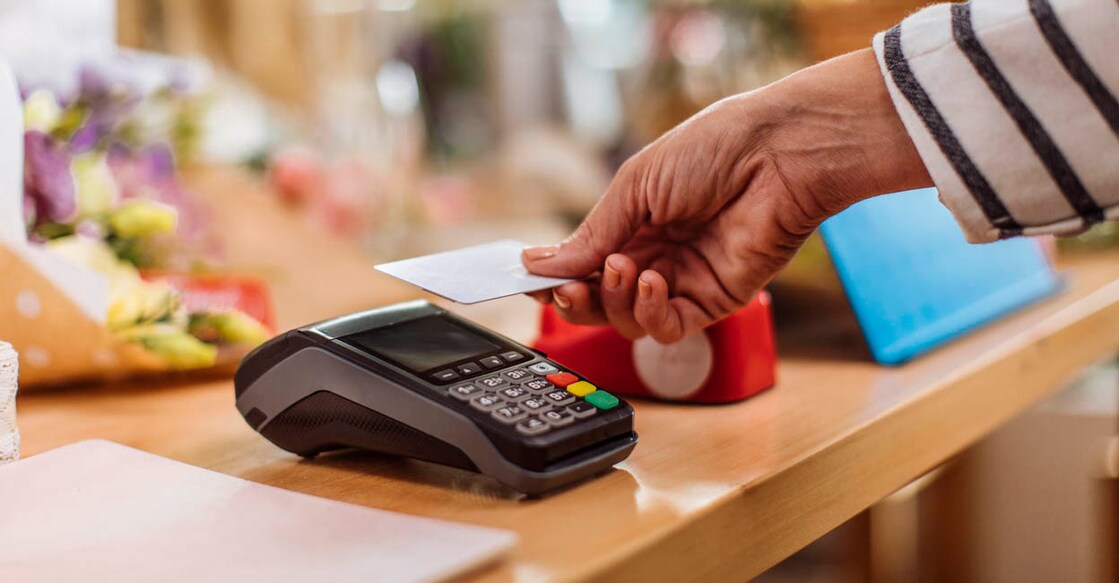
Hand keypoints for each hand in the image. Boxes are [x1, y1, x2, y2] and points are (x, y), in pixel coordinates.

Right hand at [522, 49, 931, 342]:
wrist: (776, 154)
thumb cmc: (712, 151)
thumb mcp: (635, 186)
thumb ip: (592, 234)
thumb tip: (540, 263)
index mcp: (633, 223)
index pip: (583, 264)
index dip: (555, 277)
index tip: (528, 281)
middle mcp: (655, 255)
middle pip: (599, 301)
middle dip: (575, 299)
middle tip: (564, 288)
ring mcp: (683, 281)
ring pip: (628, 320)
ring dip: (615, 300)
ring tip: (626, 266)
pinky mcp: (714, 301)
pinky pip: (669, 328)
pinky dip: (651, 314)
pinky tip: (653, 283)